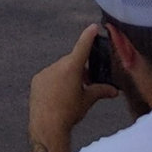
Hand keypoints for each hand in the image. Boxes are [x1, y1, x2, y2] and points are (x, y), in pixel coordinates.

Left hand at [29, 22, 120, 141]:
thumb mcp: (88, 100)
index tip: (93, 27)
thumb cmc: (70, 112)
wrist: (47, 125)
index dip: (88, 36)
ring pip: (60, 68)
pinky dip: (56, 81)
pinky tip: (59, 95)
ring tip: (73, 92)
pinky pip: (49, 76)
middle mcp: (56, 66)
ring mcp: (45, 72)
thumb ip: (101, 91)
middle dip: (81, 68)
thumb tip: (114, 91)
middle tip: (88, 81)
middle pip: (72, 61)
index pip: (82, 47)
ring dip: (68, 75)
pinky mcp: (37, 80)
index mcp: (71, 68)